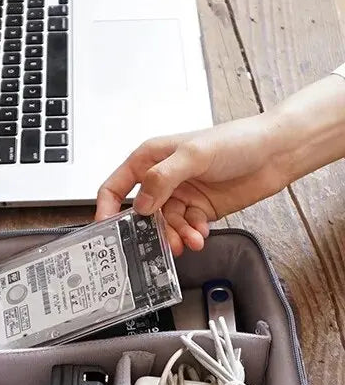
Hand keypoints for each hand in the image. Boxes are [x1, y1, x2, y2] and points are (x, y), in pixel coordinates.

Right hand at [94, 113, 289, 254]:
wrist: (277, 152)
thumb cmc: (237, 140)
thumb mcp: (194, 154)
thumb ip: (162, 179)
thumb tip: (142, 205)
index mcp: (150, 159)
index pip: (116, 186)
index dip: (106, 208)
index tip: (107, 230)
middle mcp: (162, 178)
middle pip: (141, 213)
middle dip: (149, 230)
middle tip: (156, 244)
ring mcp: (181, 195)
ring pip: (165, 225)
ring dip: (175, 235)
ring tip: (189, 240)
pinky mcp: (199, 210)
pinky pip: (186, 229)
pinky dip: (192, 235)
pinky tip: (201, 234)